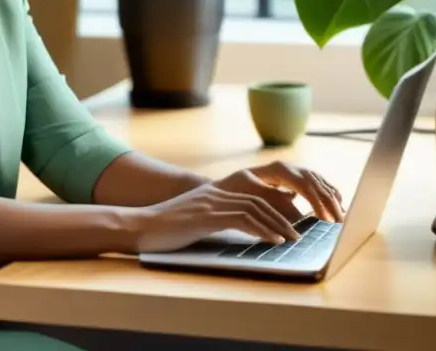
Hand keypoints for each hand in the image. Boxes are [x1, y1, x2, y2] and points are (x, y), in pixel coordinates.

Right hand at [130, 183, 303, 253]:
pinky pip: (242, 220)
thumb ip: (211, 221)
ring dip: (277, 225)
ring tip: (291, 240)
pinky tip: (272, 241)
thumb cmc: (162, 230)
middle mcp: (213, 193)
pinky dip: (261, 230)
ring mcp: (209, 203)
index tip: (286, 226)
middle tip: (297, 235)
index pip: (250, 197)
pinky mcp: (206, 216)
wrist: (138, 226)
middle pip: (257, 201)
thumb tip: (233, 232)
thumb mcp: (192, 222)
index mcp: (210, 193)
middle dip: (281, 218)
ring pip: (253, 209)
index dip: (271, 210)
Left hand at [214, 161, 344, 223]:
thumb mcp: (250, 192)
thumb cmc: (234, 188)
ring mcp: (292, 172)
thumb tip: (297, 212)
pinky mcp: (293, 180)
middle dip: (329, 202)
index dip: (317, 200)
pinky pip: (316, 184)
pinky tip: (336, 205)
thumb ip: (273, 199)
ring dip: (331, 199)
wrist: (225, 185)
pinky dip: (328, 194)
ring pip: (318, 182)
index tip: (324, 218)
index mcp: (278, 169)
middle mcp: (288, 168)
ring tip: (341, 216)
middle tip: (339, 221)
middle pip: (315, 182)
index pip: (304, 183)